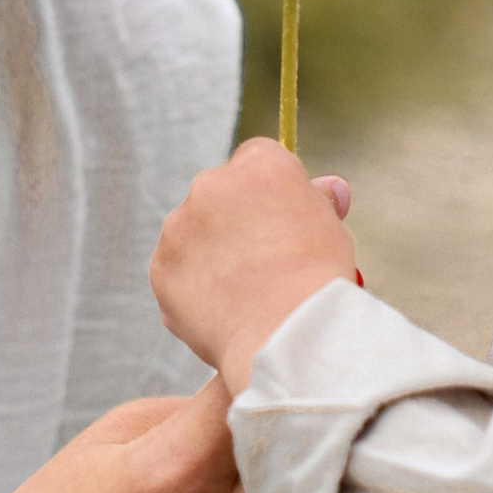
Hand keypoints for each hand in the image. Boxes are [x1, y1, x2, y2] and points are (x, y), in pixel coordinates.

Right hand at [0, 379, 351, 492]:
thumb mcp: (103, 445)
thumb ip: (193, 413)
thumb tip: (270, 388)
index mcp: (172, 475)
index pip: (271, 387)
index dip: (294, 354)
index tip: (305, 340)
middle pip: (324, 453)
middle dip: (342, 412)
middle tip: (360, 389)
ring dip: (367, 488)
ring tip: (379, 456)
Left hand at [151, 139, 362, 386]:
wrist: (283, 332)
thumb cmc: (317, 280)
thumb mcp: (331, 230)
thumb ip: (319, 201)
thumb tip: (331, 188)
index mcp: (259, 165)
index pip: (258, 160)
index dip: (272, 191)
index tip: (283, 219)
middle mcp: (211, 185)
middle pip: (220, 194)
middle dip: (236, 220)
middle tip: (264, 261)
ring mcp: (179, 226)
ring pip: (194, 233)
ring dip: (212, 253)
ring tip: (246, 292)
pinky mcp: (161, 267)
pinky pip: (178, 271)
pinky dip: (195, 287)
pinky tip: (225, 309)